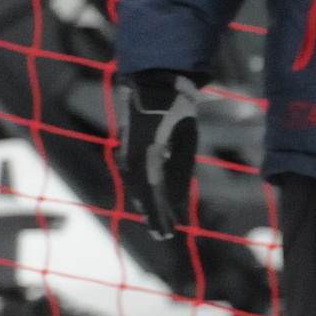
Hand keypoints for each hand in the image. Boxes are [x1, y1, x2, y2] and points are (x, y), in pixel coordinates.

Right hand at [119, 71, 200, 240]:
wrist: (154, 80)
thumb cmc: (176, 107)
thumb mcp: (187, 138)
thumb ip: (182, 170)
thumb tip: (180, 202)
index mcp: (146, 155)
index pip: (153, 193)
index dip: (160, 215)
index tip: (167, 234)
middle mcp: (132, 156)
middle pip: (142, 193)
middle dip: (153, 214)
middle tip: (163, 235)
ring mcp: (128, 151)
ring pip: (138, 184)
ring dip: (148, 203)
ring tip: (157, 221)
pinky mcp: (129, 146)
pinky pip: (136, 173)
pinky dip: (144, 188)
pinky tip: (150, 197)